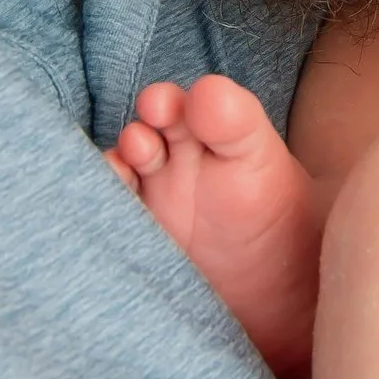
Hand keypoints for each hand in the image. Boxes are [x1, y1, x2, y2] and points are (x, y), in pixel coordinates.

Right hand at [109, 75, 321, 378]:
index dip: (165, 103)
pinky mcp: (137, 238)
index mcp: (205, 133)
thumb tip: (203, 89)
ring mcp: (152, 199)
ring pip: (120, 175)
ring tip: (129, 175)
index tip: (161, 108)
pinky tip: (109, 208)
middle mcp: (172, 162)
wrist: (278, 289)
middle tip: (143, 145)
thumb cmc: (276, 214)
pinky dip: (100, 207)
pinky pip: (110, 217)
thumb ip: (237, 121)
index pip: (176, 108)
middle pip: (142, 137)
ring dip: (116, 170)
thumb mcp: (260, 160)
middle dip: (137, 136)